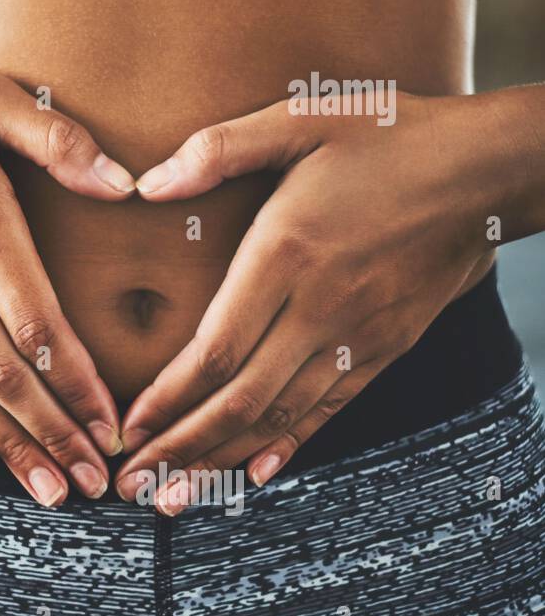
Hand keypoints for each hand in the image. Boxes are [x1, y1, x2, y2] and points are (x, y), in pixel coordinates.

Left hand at [114, 91, 496, 511]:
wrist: (490, 169)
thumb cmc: (390, 135)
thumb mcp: (301, 117)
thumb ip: (218, 149)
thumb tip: (145, 184)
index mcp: (287, 255)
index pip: (213, 351)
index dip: (166, 400)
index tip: (126, 430)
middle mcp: (320, 309)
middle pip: (239, 400)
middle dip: (180, 449)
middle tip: (133, 487)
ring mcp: (358, 335)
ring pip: (280, 416)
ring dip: (222, 461)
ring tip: (175, 498)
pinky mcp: (386, 347)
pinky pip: (330, 409)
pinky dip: (288, 445)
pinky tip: (254, 473)